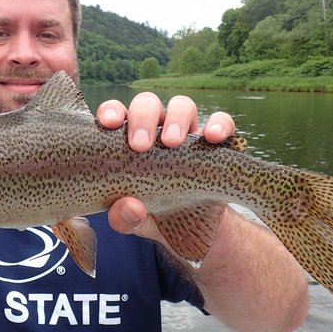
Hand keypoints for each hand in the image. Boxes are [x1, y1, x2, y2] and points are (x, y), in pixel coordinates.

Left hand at [97, 92, 234, 238]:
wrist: (195, 228)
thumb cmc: (153, 214)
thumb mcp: (135, 223)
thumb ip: (124, 219)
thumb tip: (130, 206)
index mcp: (126, 140)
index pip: (115, 113)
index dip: (111, 111)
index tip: (110, 124)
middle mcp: (156, 129)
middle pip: (147, 104)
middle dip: (142, 117)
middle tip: (140, 145)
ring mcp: (188, 133)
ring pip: (182, 106)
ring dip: (176, 118)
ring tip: (172, 143)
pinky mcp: (217, 143)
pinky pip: (222, 122)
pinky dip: (218, 124)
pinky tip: (212, 138)